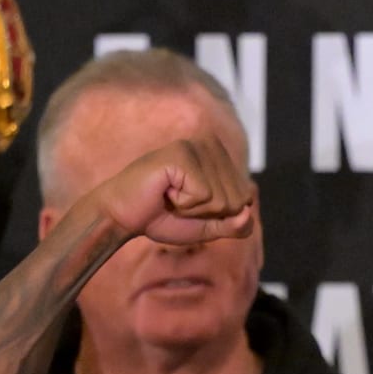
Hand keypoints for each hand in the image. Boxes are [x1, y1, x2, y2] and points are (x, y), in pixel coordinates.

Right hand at [88, 138, 255, 246]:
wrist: (124, 216)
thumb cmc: (164, 217)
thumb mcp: (208, 227)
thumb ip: (234, 225)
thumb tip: (248, 212)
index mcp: (221, 158)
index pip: (245, 200)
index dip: (218, 215)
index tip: (192, 206)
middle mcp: (211, 146)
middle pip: (236, 200)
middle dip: (207, 213)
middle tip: (179, 202)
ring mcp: (196, 147)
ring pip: (221, 199)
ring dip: (194, 209)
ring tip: (171, 196)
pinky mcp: (182, 154)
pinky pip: (204, 196)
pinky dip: (184, 204)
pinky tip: (165, 191)